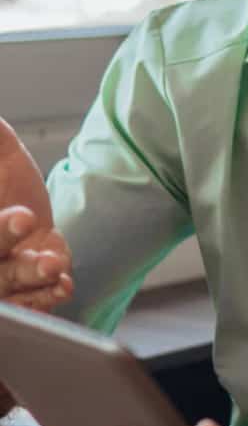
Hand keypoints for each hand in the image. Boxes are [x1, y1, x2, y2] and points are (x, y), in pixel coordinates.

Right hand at [0, 118, 72, 309]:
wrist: (28, 210)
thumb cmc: (4, 181)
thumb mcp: (2, 154)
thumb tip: (0, 122)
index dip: (0, 230)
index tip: (24, 214)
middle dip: (5, 242)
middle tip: (27, 222)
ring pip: (6, 286)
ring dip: (30, 276)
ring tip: (54, 265)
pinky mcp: (22, 293)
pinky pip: (28, 303)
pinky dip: (45, 297)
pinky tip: (63, 286)